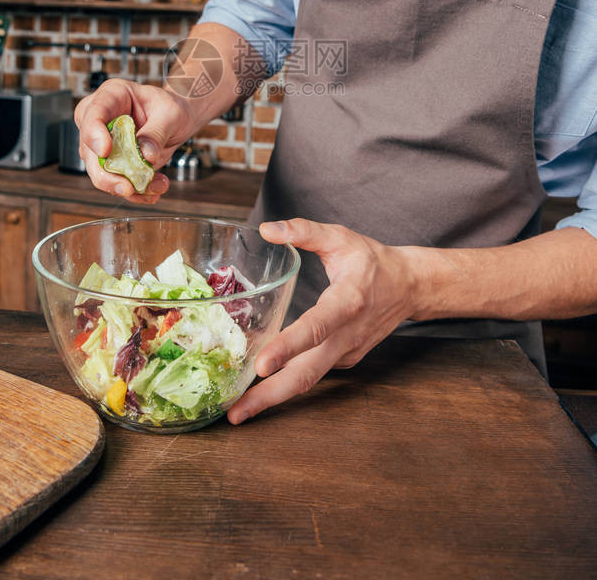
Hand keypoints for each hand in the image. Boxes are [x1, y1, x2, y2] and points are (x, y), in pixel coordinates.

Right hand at [74, 78, 193, 204]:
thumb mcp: (171, 114)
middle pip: (89, 149)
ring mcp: (103, 143)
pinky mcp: (113, 163)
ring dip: (126, 186)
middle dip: (107, 174)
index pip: (94, 113)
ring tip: (156, 185)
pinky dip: (135, 193)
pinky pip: (117, 182)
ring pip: (100, 172)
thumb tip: (146, 155)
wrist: (178, 121)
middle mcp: (100, 119)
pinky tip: (152, 192)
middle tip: (127, 187)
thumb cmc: (171, 108)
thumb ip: (157, 132)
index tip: (105, 151)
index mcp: (111, 96)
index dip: (94, 134)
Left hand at [227, 218, 416, 423]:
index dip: (288, 347)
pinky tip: (259, 389)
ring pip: (308, 380)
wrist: (409, 286)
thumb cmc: (371, 260)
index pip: (316, 327)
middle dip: (270, 395)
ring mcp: (347, 352)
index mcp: (347, 300)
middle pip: (307, 372)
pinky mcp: (345, 360)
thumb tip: (267, 229)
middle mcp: (347, 334)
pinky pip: (313, 373)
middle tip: (235, 414)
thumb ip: (304, 231)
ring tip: (238, 413)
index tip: (262, 365)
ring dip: (273, 398)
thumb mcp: (340, 237)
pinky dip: (287, 383)